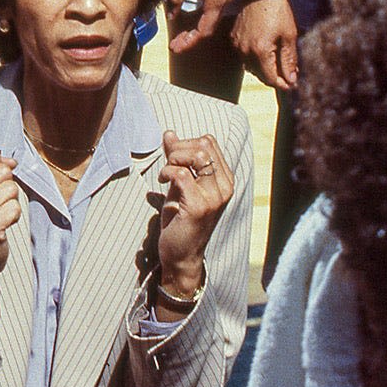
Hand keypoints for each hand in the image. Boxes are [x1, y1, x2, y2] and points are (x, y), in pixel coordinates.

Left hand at [154, 131, 232, 297]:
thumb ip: (177, 158)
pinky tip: (162, 181)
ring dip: (174, 159)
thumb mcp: (180, 183)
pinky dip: (167, 172)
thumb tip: (169, 132)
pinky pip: (182, 174)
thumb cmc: (180, 219)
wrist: (181, 254)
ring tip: (166, 173)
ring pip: (196, 156)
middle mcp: (224, 186)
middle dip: (179, 148)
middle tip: (168, 165)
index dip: (185, 142)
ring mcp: (214, 197)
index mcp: (224, 179)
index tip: (171, 156)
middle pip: (204, 144)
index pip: (209, 142)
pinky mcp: (199, 206)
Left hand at [166, 0, 234, 52]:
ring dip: (197, 27)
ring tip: (181, 34)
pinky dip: (202, 16)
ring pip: (212, 17)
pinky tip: (191, 15)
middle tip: (176, 45)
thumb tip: (172, 12)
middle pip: (209, 26)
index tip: (176, 47)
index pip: (204, 30)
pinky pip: (214, 7)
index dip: (190, 41)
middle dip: (192, 38)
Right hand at [231, 0, 299, 89]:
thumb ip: (289, 60)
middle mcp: (245, 50)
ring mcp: (237, 44)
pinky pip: (244, 56)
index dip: (283, 84)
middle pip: (260, 75)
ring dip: (265, 68)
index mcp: (260, 51)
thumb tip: (291, 79)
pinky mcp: (234, 37)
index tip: (292, 84)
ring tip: (279, 62)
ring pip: (251, 67)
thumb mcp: (289, 35)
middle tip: (289, 73)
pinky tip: (266, 51)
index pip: (271, 78)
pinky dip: (255, 58)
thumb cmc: (277, 10)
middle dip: (276, 77)